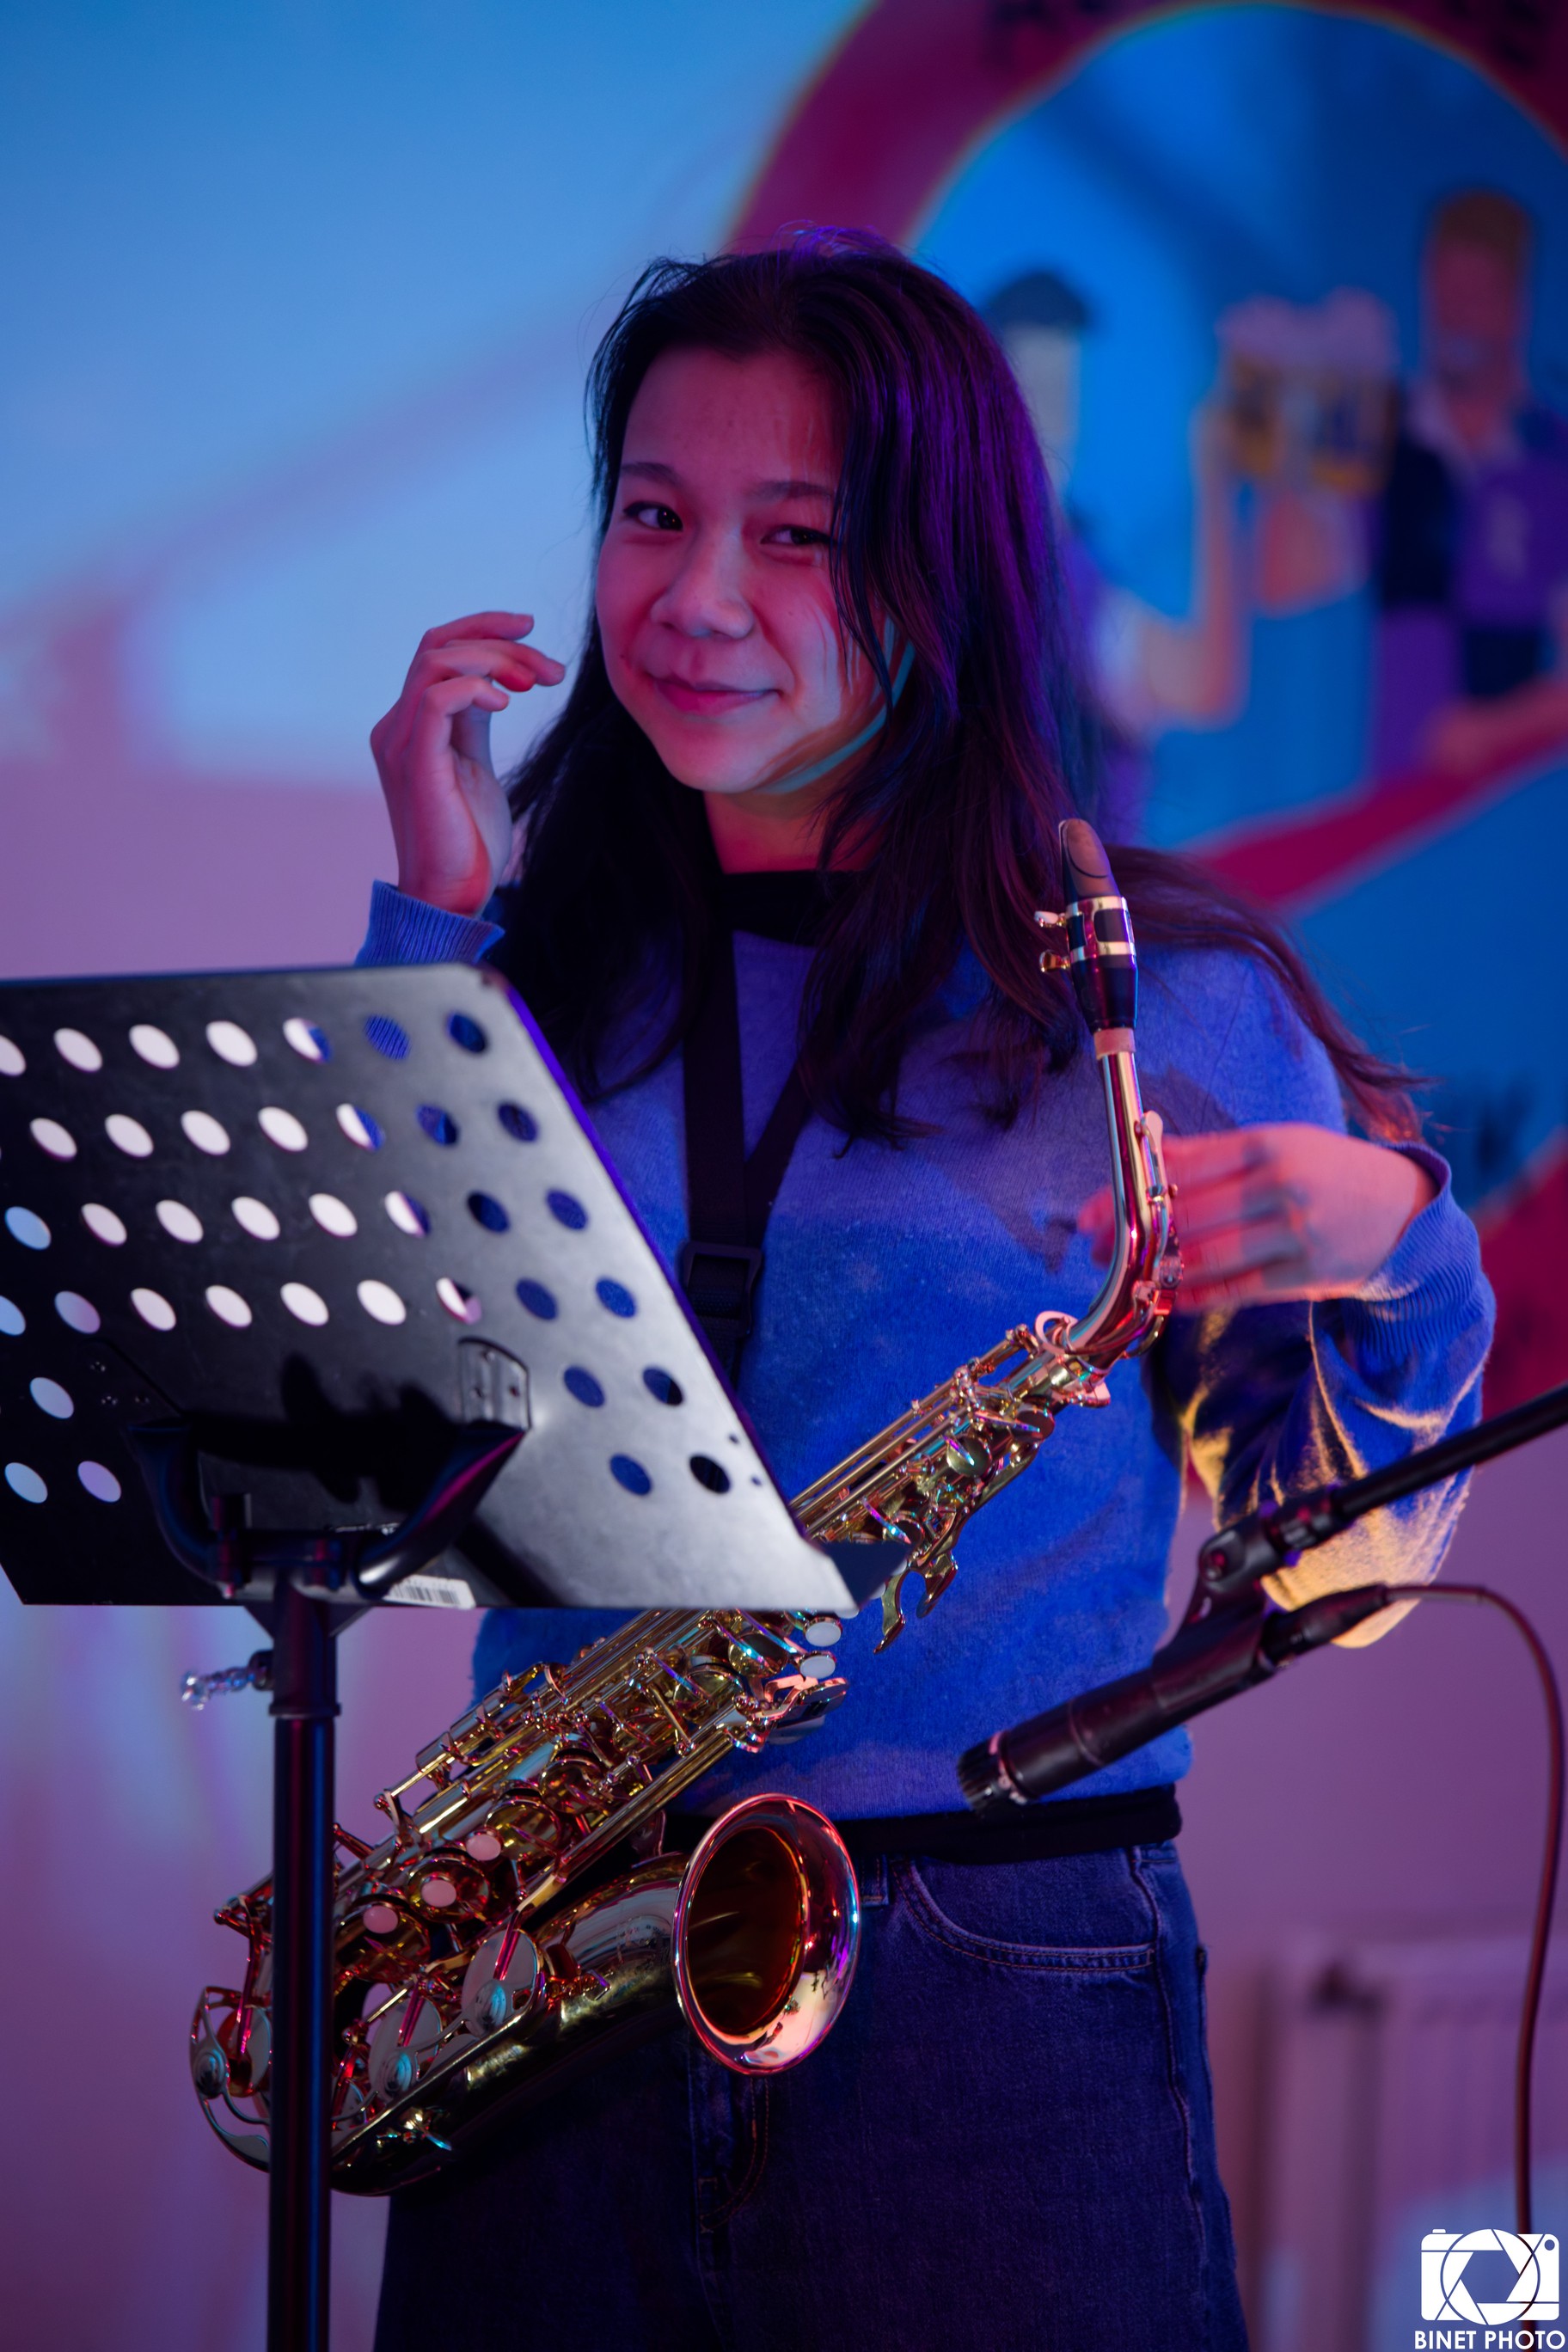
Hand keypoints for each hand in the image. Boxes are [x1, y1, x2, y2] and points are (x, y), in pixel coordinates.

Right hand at [369, 611, 564, 914]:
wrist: (454, 894)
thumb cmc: (468, 839)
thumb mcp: (475, 765)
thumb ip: (473, 722)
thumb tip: (494, 683)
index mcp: (409, 724)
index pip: (438, 650)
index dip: (483, 628)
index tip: (531, 630)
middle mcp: (396, 726)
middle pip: (439, 647)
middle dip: (502, 645)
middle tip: (550, 671)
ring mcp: (400, 742)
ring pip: (437, 661)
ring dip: (495, 660)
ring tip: (535, 684)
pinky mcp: (416, 762)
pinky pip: (435, 699)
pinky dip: (475, 687)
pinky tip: (507, 704)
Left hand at [1078, 1123, 1435, 1308]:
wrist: (1406, 1211)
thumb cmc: (1327, 1170)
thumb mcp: (1278, 1143)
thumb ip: (1213, 1154)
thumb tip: (1144, 1155)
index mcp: (1270, 1144)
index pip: (1184, 1166)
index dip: (1129, 1189)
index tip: (1090, 1207)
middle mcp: (1284, 1187)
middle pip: (1188, 1214)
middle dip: (1133, 1233)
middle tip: (1094, 1246)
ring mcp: (1298, 1234)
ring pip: (1208, 1256)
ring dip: (1156, 1268)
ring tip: (1123, 1272)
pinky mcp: (1307, 1276)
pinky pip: (1236, 1289)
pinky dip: (1193, 1294)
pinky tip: (1163, 1294)